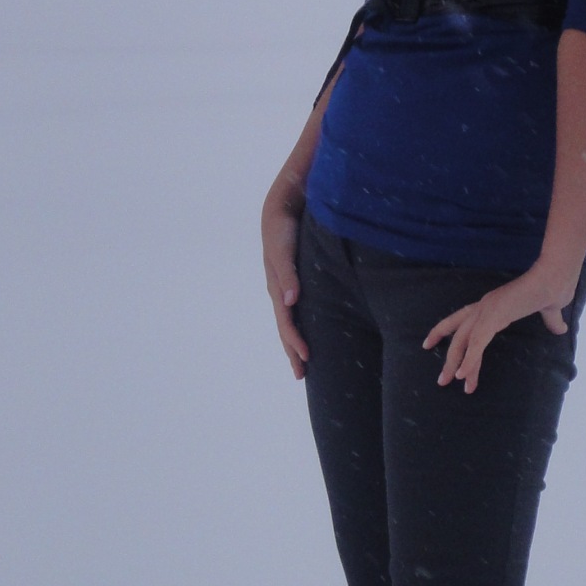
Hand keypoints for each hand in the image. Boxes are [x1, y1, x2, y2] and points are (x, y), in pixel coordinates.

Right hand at [261, 190, 308, 378]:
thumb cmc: (282, 230)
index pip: (286, 324)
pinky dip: (301, 326)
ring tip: (303, 362)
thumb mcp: (283, 249)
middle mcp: (280, 292)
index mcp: (277, 289)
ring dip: (295, 343)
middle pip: (285, 329)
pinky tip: (309, 332)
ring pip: (290, 322)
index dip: (295, 343)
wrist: (279, 210)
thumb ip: (288, 273)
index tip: (306, 358)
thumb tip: (290, 301)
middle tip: (301, 375)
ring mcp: (285, 288)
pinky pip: (296, 311)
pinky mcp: (293, 281)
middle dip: (292, 352)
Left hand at [422, 266, 576, 395]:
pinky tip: (463, 375)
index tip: (429, 344)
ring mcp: (487, 310)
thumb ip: (551, 320)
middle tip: (442, 380)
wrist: (556, 276)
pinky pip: (476, 343)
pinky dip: (469, 359)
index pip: (461, 320)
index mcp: (492, 305)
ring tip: (450, 382)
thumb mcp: (550, 309)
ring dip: (456, 364)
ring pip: (463, 341)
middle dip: (449, 358)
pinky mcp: (494, 316)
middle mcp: (484, 307)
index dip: (444, 331)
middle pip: (458, 335)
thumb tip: (560, 329)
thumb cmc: (554, 286)